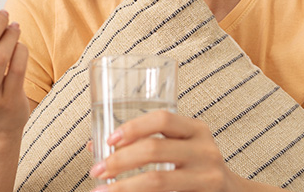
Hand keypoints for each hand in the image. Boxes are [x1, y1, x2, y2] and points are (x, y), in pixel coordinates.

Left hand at [90, 111, 241, 191]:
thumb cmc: (196, 167)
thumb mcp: (180, 147)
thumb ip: (146, 143)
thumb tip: (95, 147)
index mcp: (196, 130)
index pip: (162, 119)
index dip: (133, 127)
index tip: (109, 140)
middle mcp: (205, 151)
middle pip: (155, 150)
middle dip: (119, 160)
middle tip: (96, 171)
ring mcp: (208, 178)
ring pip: (159, 180)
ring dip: (124, 187)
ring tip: (102, 191)